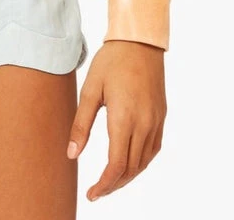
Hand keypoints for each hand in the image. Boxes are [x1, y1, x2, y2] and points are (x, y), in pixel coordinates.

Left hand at [66, 39, 165, 201]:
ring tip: (109, 180)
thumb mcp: (90, 90)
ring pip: (144, 162)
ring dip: (127, 176)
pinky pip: (153, 150)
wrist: (139, 40)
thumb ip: (81, 124)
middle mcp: (144, 124)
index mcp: (124, 118)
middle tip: (96, 190)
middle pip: (131, 169)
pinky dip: (141, 162)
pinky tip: (129, 162)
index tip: (91, 194)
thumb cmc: (111, 61)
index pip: (116, 166)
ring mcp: (156, 121)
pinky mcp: (161, 116)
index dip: (104, 185)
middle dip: (113, 184)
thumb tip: (72, 155)